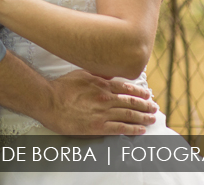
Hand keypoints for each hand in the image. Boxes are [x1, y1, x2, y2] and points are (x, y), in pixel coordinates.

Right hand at [42, 70, 157, 135]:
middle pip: (132, 102)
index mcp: (102, 85)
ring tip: (152, 118)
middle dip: (146, 105)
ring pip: (129, 115)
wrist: (48, 101)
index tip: (148, 94)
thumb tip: (108, 74)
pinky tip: (141, 129)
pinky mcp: (98, 126)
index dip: (140, 92)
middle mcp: (106, 98)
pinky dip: (133, 129)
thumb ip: (96, 75)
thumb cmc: (61, 87)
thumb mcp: (80, 74)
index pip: (127, 88)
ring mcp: (103, 113)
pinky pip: (120, 128)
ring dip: (143, 117)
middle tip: (154, 107)